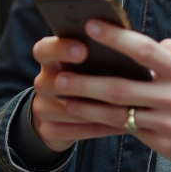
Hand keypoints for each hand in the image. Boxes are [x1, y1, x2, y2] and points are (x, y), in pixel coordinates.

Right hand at [30, 35, 126, 152]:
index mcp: (50, 59)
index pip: (43, 50)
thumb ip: (97, 50)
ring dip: (98, 110)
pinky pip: (75, 131)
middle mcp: (42, 82)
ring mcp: (43, 108)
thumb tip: (126, 39)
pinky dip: (101, 128)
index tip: (83, 49)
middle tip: (108, 82)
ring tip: (128, 107)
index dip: (60, 49)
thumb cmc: (83, 76)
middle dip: (78, 84)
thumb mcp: (84, 61)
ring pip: (68, 111)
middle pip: (49, 82)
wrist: (58, 113)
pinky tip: (125, 123)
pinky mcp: (49, 130)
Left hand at [53, 20, 170, 164]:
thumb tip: (136, 44)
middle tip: (59, 76)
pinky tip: (84, 117)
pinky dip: (103, 124)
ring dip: (87, 108)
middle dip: (86, 82)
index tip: (90, 25)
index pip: (144, 50)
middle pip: (121, 88)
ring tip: (63, 99)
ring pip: (119, 115)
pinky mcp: (163, 144)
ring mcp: (168, 123)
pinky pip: (128, 132)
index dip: (115, 37)